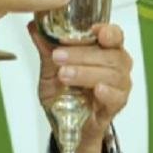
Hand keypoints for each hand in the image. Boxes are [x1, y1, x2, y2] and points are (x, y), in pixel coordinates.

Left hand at [30, 21, 131, 152]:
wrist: (66, 125)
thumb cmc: (65, 95)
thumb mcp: (50, 71)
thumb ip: (46, 50)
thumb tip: (34, 27)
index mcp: (104, 50)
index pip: (113, 35)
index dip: (105, 30)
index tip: (92, 30)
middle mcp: (116, 65)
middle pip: (110, 53)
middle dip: (82, 53)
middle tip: (58, 56)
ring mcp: (118, 85)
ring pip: (112, 73)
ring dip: (86, 72)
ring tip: (65, 75)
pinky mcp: (116, 105)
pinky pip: (117, 96)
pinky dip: (107, 91)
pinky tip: (97, 90)